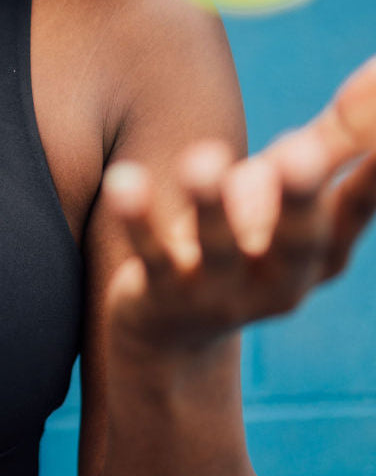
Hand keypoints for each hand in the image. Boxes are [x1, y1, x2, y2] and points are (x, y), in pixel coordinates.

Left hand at [102, 54, 375, 354]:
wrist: (174, 335)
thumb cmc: (244, 242)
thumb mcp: (289, 196)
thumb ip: (332, 140)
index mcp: (322, 249)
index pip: (356, 204)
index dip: (374, 169)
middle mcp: (281, 277)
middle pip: (298, 237)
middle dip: (301, 194)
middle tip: (302, 150)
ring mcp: (220, 291)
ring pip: (218, 246)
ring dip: (212, 202)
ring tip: (203, 160)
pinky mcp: (162, 294)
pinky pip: (149, 253)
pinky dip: (137, 218)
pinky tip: (124, 177)